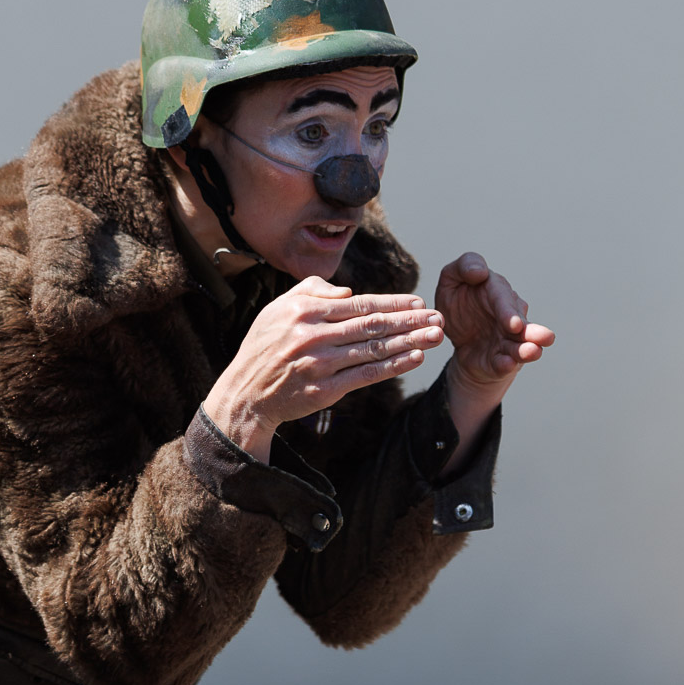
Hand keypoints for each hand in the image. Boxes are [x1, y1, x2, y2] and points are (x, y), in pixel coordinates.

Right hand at [203, 276, 443, 461]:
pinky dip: (393, 366)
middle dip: (410, 320)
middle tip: (438, 317)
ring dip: (410, 341)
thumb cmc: (264, 346)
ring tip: (436, 335)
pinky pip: (366, 375)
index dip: (393, 302)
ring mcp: (320, 363)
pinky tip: (415, 358)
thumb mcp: (278, 308)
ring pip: (373, 349)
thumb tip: (348, 292)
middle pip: (372, 325)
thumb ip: (312, 292)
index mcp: (305, 311)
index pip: (359, 304)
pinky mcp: (324, 390)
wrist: (245, 392)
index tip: (419, 301)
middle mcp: (314, 335)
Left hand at [435, 252, 553, 399]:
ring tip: (534, 352)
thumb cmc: (456, 301)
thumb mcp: (451, 280)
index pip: (504, 301)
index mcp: (497, 294)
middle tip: (543, 338)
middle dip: (531, 332)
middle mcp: (508, 317)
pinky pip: (503, 364)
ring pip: (519, 346)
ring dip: (527, 350)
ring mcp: (506, 340)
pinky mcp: (499, 360)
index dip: (509, 312)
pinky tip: (507, 364)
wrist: (449, 334)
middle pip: (522, 325)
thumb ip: (465, 267)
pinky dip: (505, 365)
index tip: (513, 324)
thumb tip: (480, 271)